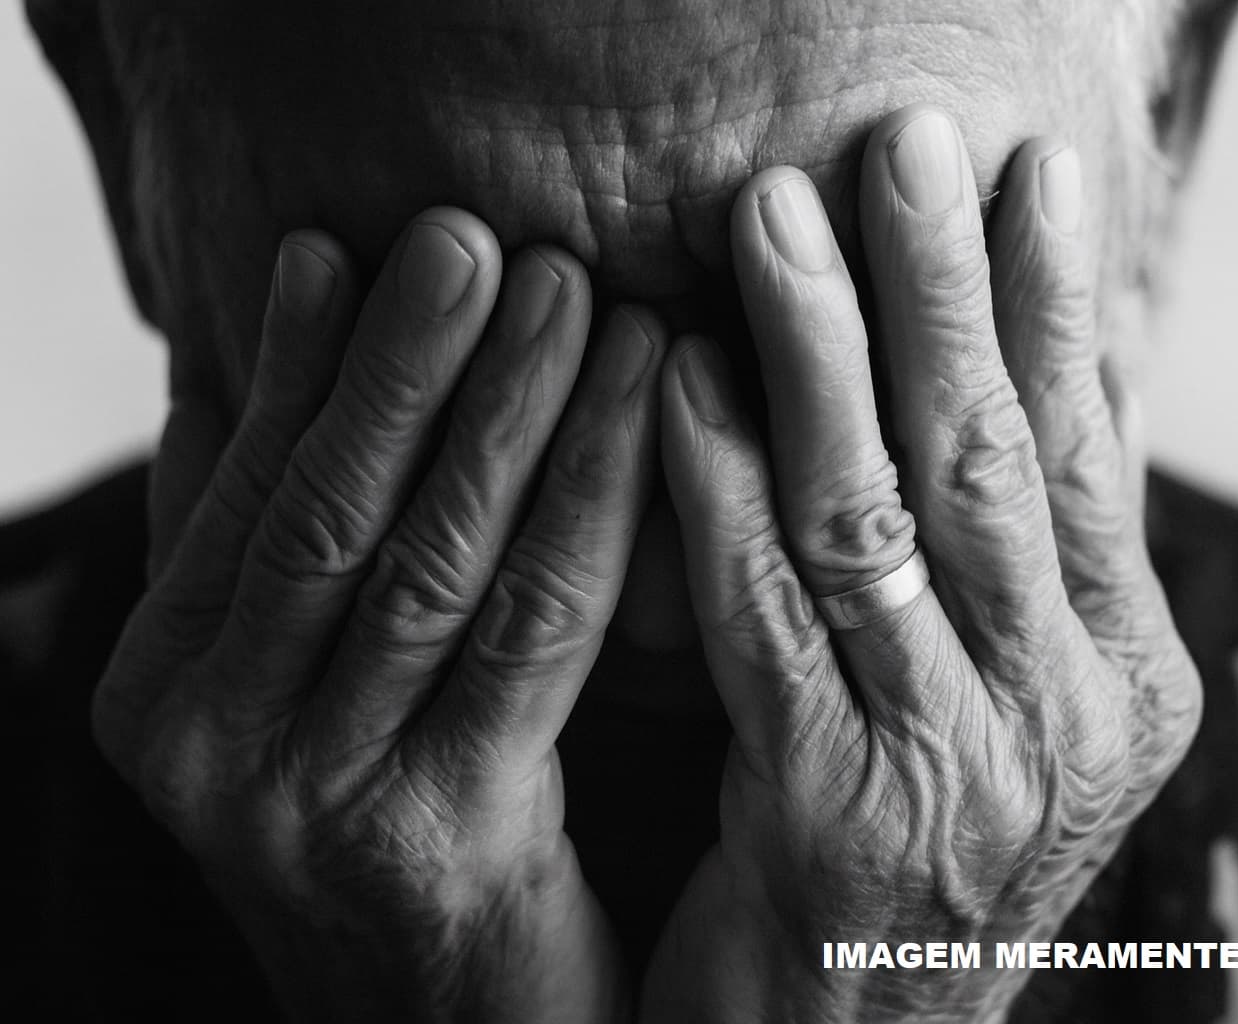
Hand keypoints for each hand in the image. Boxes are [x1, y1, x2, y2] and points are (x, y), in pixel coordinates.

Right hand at [94, 210, 661, 1021]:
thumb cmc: (389, 834)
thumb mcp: (297, 691)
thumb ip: (264, 554)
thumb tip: (250, 372)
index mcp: (161, 688)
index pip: (243, 489)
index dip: (310, 358)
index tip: (362, 239)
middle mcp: (210, 748)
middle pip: (331, 510)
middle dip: (411, 360)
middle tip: (478, 233)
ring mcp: (312, 803)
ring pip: (431, 561)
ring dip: (509, 410)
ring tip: (573, 291)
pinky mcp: (442, 840)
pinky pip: (535, 637)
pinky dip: (592, 504)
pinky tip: (644, 410)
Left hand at [642, 106, 1200, 1021]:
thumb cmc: (931, 840)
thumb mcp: (1017, 701)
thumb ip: (1027, 559)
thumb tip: (1041, 366)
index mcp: (1129, 676)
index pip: (1091, 453)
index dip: (1056, 304)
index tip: (1024, 172)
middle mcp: (1067, 721)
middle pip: (995, 461)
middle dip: (944, 288)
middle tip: (901, 144)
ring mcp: (957, 773)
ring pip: (881, 520)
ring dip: (823, 352)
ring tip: (770, 221)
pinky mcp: (830, 818)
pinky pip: (767, 617)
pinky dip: (720, 485)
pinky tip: (680, 381)